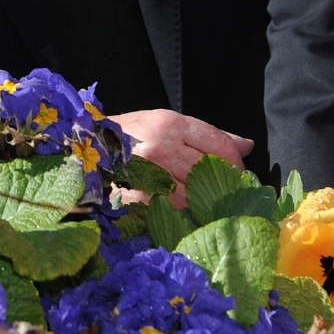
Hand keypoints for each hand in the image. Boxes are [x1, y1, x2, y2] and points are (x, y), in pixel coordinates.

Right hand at [111, 109, 253, 208]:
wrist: (87, 149)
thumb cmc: (130, 134)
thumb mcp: (165, 123)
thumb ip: (207, 135)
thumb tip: (247, 146)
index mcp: (169, 123)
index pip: (221, 145)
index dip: (235, 162)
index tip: (236, 171)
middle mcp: (161, 147)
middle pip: (211, 172)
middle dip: (223, 182)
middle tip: (220, 187)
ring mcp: (151, 175)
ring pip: (197, 194)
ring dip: (204, 199)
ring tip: (199, 196)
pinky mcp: (141, 199)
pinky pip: (177, 209)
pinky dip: (184, 210)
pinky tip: (180, 205)